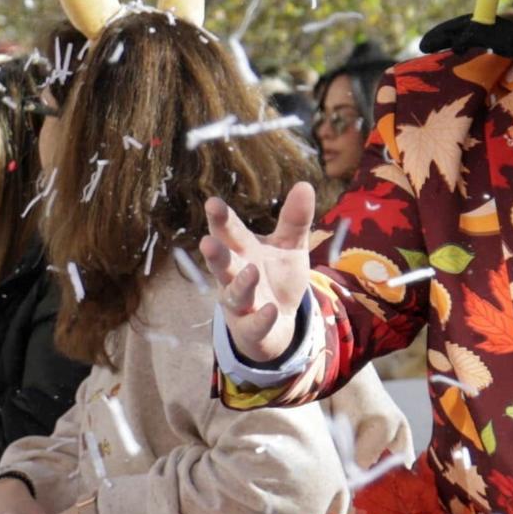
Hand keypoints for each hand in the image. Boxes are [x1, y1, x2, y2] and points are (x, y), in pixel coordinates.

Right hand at [200, 183, 320, 364]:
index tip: (212, 202)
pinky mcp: (251, 329)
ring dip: (241, 284)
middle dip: (216, 254)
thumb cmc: (276, 278)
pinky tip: (270, 309)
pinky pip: (254, 325)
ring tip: (251, 271)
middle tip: (207, 241)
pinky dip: (261, 318)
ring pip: (235, 295)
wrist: (277, 323)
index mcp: (241, 251)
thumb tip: (305, 184)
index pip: (228, 232)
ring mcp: (240, 305)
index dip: (220, 219)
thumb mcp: (290, 247)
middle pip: (223, 264)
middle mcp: (234, 277)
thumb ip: (295, 220)